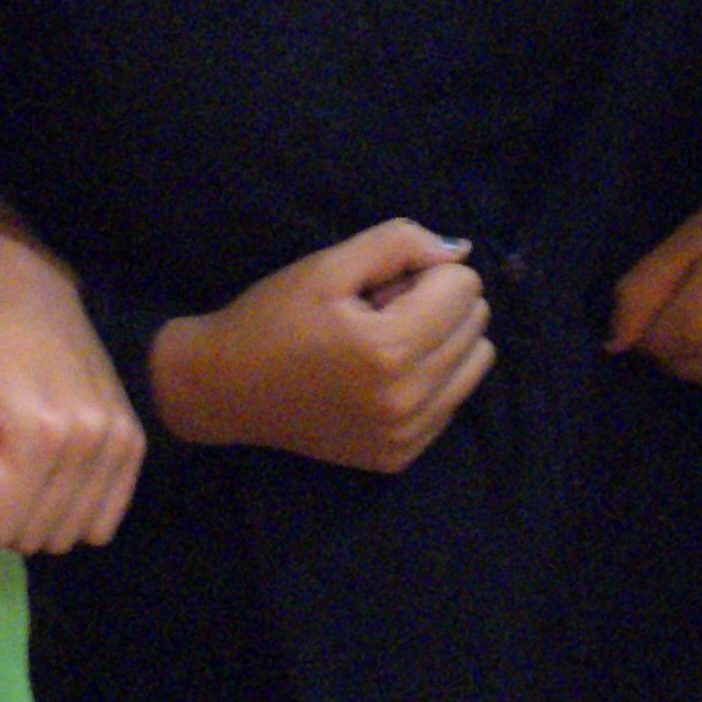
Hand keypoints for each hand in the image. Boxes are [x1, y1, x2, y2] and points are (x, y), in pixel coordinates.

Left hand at [0, 227, 142, 553]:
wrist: (31, 292)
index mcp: (36, 436)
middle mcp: (88, 443)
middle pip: (36, 537)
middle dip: (5, 517)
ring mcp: (119, 442)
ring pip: (72, 535)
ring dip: (41, 517)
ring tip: (26, 467)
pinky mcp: (135, 442)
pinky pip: (107, 521)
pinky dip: (78, 512)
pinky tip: (58, 476)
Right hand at [150, 221, 491, 472]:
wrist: (224, 390)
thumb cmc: (273, 317)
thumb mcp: (329, 264)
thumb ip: (401, 243)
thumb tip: (462, 251)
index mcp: (390, 350)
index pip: (465, 287)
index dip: (423, 272)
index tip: (378, 286)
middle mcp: (407, 401)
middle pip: (476, 325)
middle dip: (436, 305)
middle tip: (379, 312)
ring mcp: (405, 437)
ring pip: (475, 365)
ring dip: (442, 341)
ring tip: (385, 342)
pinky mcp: (398, 458)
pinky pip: (452, 401)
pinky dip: (430, 378)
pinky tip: (381, 376)